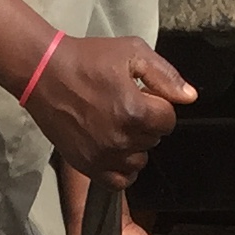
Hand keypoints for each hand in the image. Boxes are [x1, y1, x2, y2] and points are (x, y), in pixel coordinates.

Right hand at [25, 34, 193, 180]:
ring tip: (115, 124)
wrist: (44, 74)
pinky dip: (122, 168)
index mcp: (135, 110)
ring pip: (139, 161)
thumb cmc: (88, 59)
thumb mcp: (132, 52)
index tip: (142, 94)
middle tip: (123, 105)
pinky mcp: (89, 166)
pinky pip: (120, 181)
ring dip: (134, 145)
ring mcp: (104, 156)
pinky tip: (114, 149)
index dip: (158, 104)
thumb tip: (190, 97)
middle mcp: (122, 138)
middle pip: (154, 140)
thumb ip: (165, 75)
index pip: (169, 120)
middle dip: (146, 123)